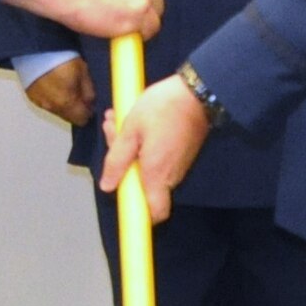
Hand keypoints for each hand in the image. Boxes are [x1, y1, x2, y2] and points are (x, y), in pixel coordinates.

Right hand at [25, 57, 96, 125]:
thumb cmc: (61, 57)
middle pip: (69, 117)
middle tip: (78, 91)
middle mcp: (52, 107)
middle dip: (76, 108)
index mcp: (67, 103)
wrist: (36, 48)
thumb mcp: (83, 70)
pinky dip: (51, 97)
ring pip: (57, 110)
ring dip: (63, 102)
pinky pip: (46, 103)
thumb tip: (91, 102)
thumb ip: (89, 91)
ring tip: (64, 84)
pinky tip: (53, 83)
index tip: (89, 102)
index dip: (88, 111)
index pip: (82, 120)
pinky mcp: (31, 96)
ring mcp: (40, 102)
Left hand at [98, 75, 210, 222]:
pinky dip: (146, 142)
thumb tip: (107, 186)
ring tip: (120, 118)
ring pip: (150, 166)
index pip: (155, 214)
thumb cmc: (161, 109)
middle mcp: (171, 175)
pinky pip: (160, 155)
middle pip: (144, 184)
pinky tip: (135, 119)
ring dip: (132, 146)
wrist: (198, 91)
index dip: (140, 213)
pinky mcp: (184, 151)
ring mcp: (180, 163)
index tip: (124, 191)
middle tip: (112, 128)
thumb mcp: (131, 129)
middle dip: (124, 161)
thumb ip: (117, 159)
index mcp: (157, 175)